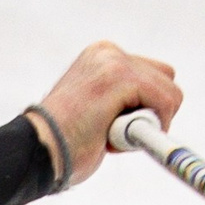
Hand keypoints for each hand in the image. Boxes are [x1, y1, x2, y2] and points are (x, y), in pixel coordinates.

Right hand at [37, 42, 180, 185]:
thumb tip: (149, 117)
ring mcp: (115, 62)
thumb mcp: (96, 111)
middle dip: (151, 113)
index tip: (113, 127)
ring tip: (111, 135)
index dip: (144, 109)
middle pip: (166, 78)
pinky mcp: (120, 78)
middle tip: (116, 133)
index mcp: (102, 56)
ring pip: (169, 94)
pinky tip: (116, 139)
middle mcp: (109, 52)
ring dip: (148, 124)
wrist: (36, 152)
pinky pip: (164, 102)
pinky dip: (151, 128)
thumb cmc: (62, 146)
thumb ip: (120, 102)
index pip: (151, 75)